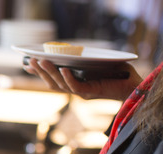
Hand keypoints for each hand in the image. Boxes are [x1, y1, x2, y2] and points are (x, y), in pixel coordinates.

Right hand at [24, 58, 141, 100]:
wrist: (135, 86)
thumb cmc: (118, 74)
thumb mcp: (98, 64)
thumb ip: (84, 61)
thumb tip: (70, 51)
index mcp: (75, 83)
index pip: (53, 79)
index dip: (40, 73)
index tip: (27, 65)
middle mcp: (76, 90)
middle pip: (52, 83)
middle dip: (40, 72)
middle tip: (30, 61)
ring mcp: (82, 92)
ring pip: (60, 85)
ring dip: (50, 73)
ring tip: (42, 61)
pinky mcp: (91, 92)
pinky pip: (76, 86)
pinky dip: (68, 78)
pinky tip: (63, 69)